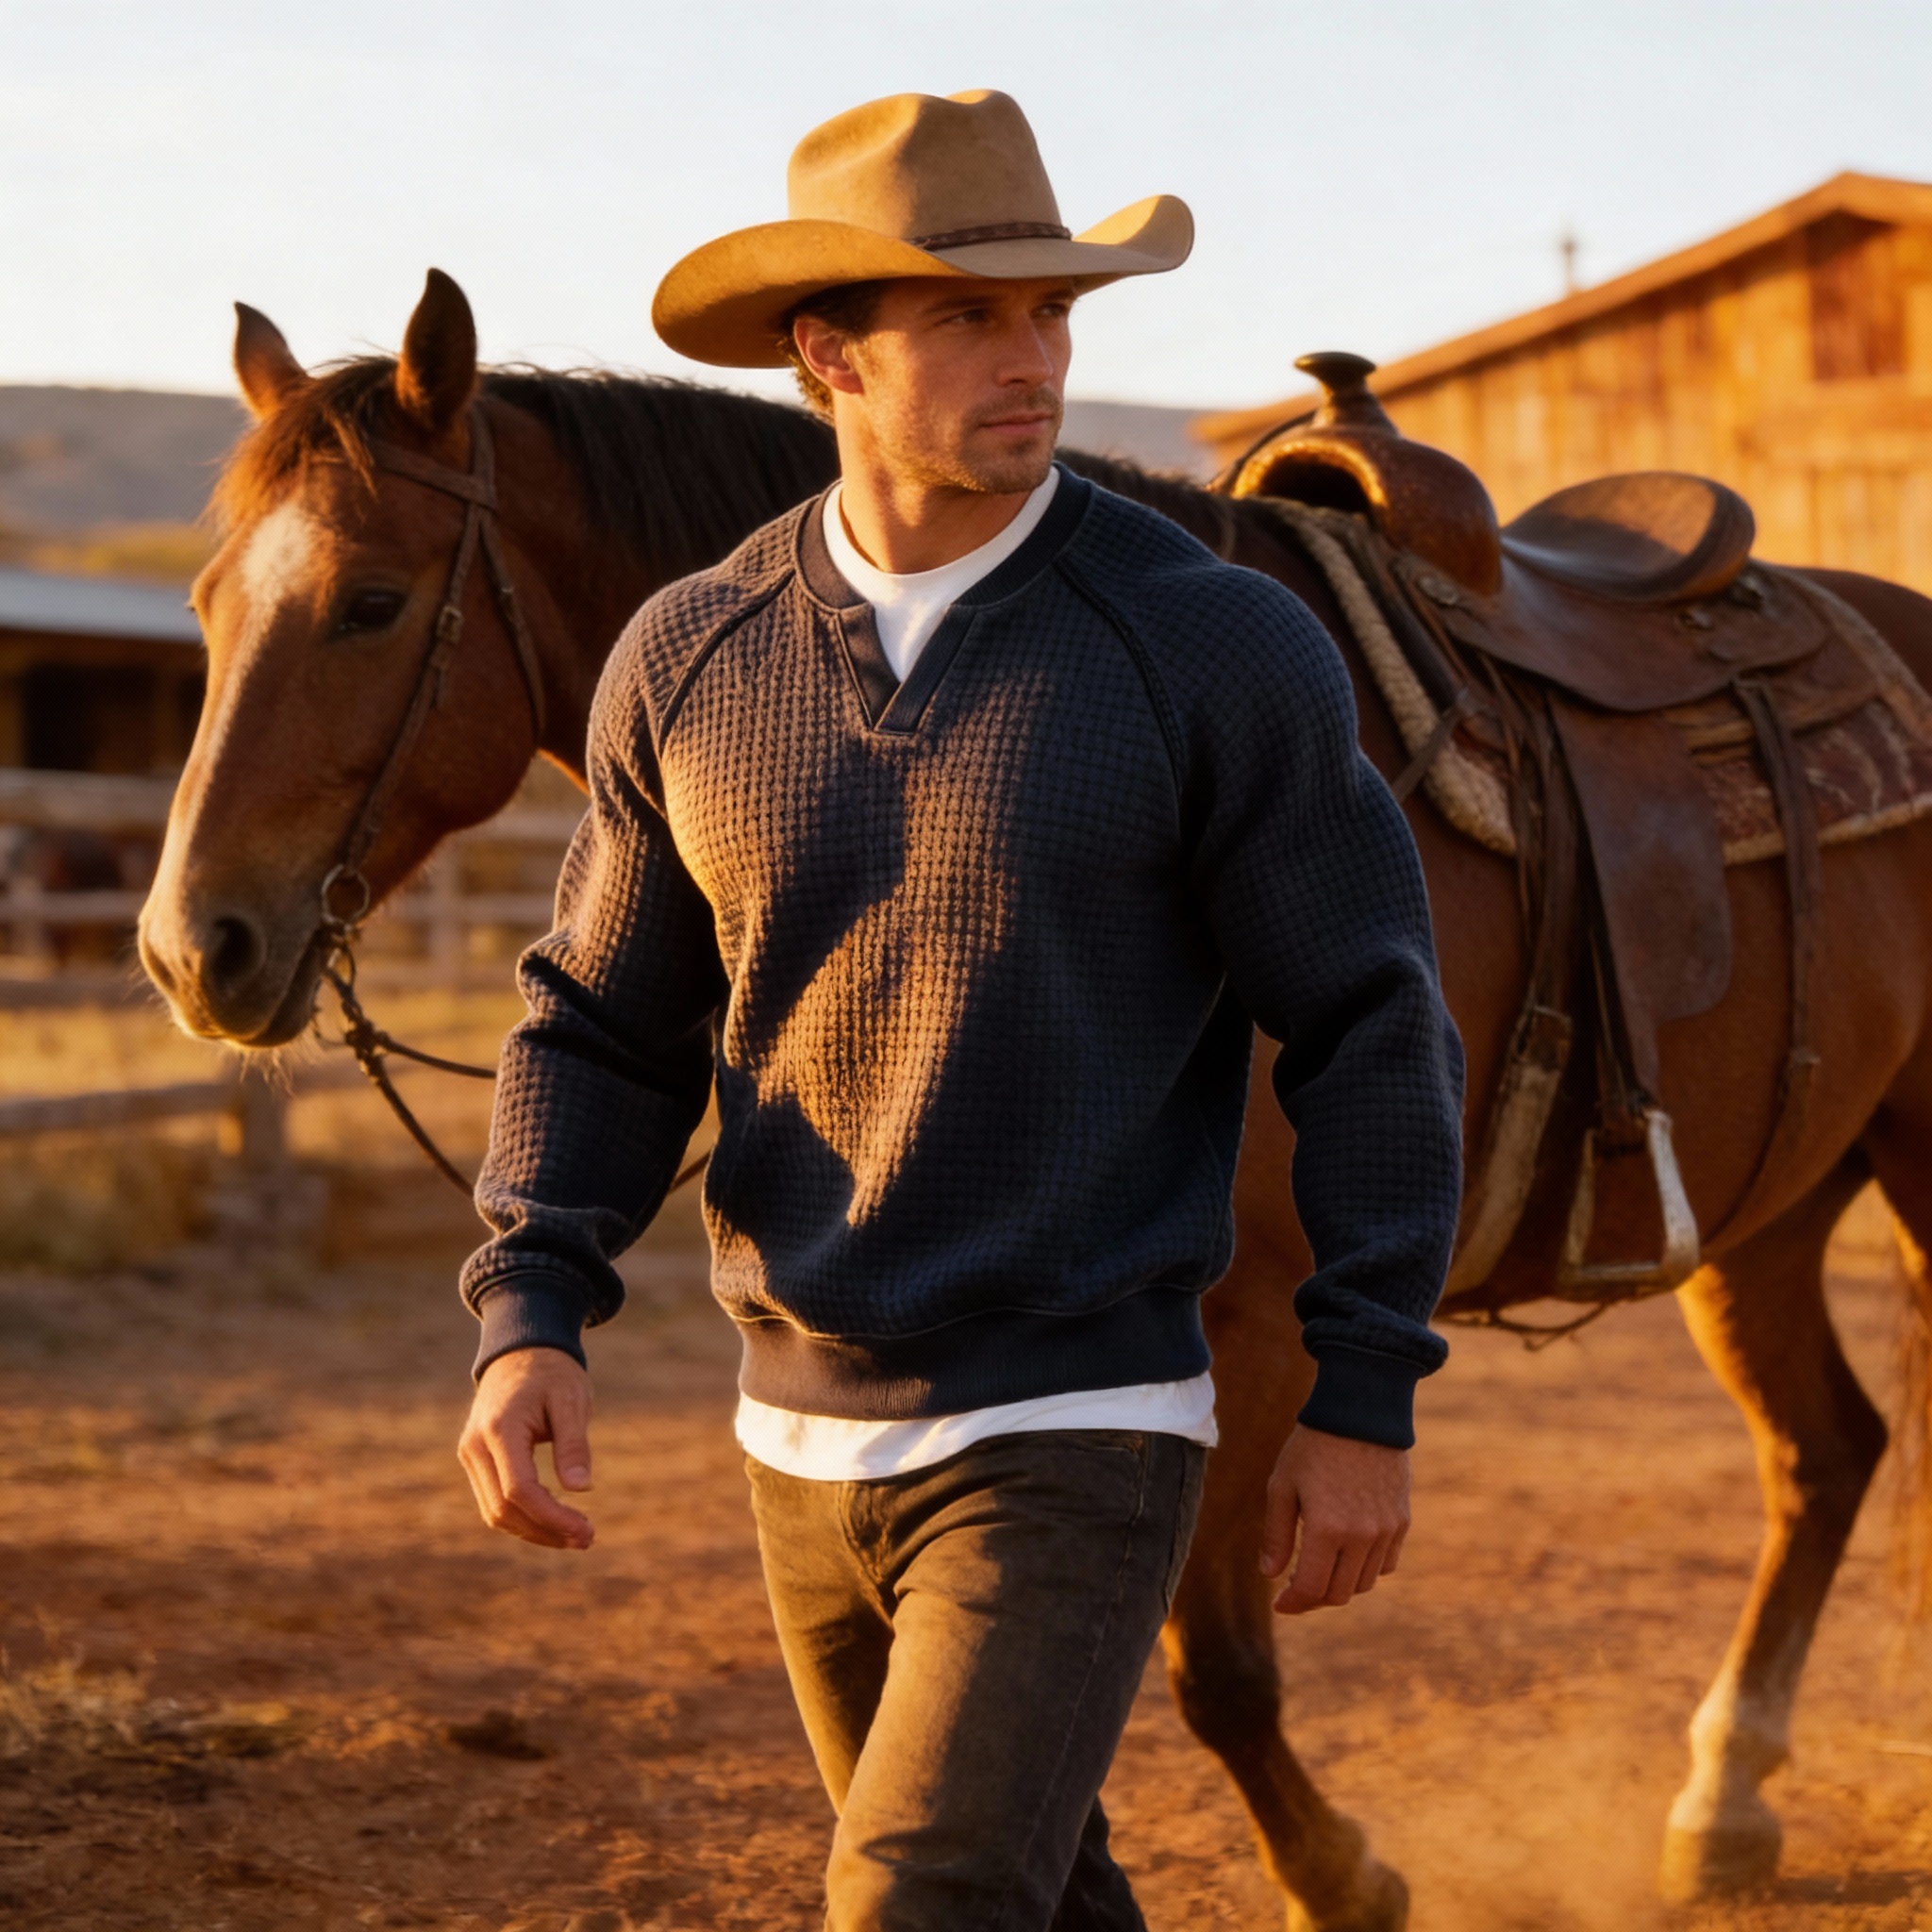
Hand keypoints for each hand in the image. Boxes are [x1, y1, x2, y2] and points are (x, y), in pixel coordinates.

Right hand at [458, 1347, 595, 1549]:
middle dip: (545, 1531)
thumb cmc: (551, 1373)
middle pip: (502, 1509)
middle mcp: (475, 1446)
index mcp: (499, 1429)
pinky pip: (494, 1501)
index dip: (552, 1517)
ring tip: (576, 1536)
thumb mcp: (571, 1399)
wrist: (520, 1351)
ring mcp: (471, 1455)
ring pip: (494, 1512)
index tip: (587, 1530)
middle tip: (588, 1538)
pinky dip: (523, 1517)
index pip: (518, 1489)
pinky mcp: (476, 1460)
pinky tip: (555, 1522)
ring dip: (534, 1530)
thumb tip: (581, 1488)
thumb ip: (574, 1443)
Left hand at [1259, 1424, 1409, 1614]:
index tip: (1279, 1604)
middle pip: (1339, 1593)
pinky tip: (1347, 1554)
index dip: (1293, 1603)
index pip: (1311, 1588)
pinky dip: (1365, 1569)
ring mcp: (1386, 1531)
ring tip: (1319, 1569)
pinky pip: (1386, 1563)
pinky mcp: (1401, 1521)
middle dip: (1314, 1598)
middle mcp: (1361, 1537)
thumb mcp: (1283, 1485)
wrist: (1361, 1412)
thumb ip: (1277, 1534)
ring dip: (1339, 1584)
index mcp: (1327, 1530)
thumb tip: (1270, 1574)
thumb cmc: (1314, 1446)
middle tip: (1295, 1588)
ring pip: (1364, 1583)